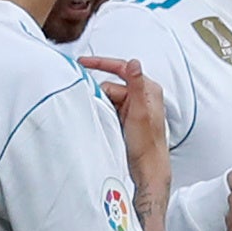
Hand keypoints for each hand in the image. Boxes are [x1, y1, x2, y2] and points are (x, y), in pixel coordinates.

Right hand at [78, 56, 170, 199]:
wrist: (147, 167)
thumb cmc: (147, 144)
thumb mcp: (140, 112)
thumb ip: (136, 85)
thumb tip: (134, 63)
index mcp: (148, 89)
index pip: (121, 68)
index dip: (101, 63)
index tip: (83, 63)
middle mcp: (141, 95)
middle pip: (111, 86)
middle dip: (101, 96)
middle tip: (101, 111)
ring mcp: (133, 106)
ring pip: (107, 98)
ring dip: (101, 107)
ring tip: (106, 121)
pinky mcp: (126, 117)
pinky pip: (108, 108)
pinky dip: (103, 113)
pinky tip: (105, 123)